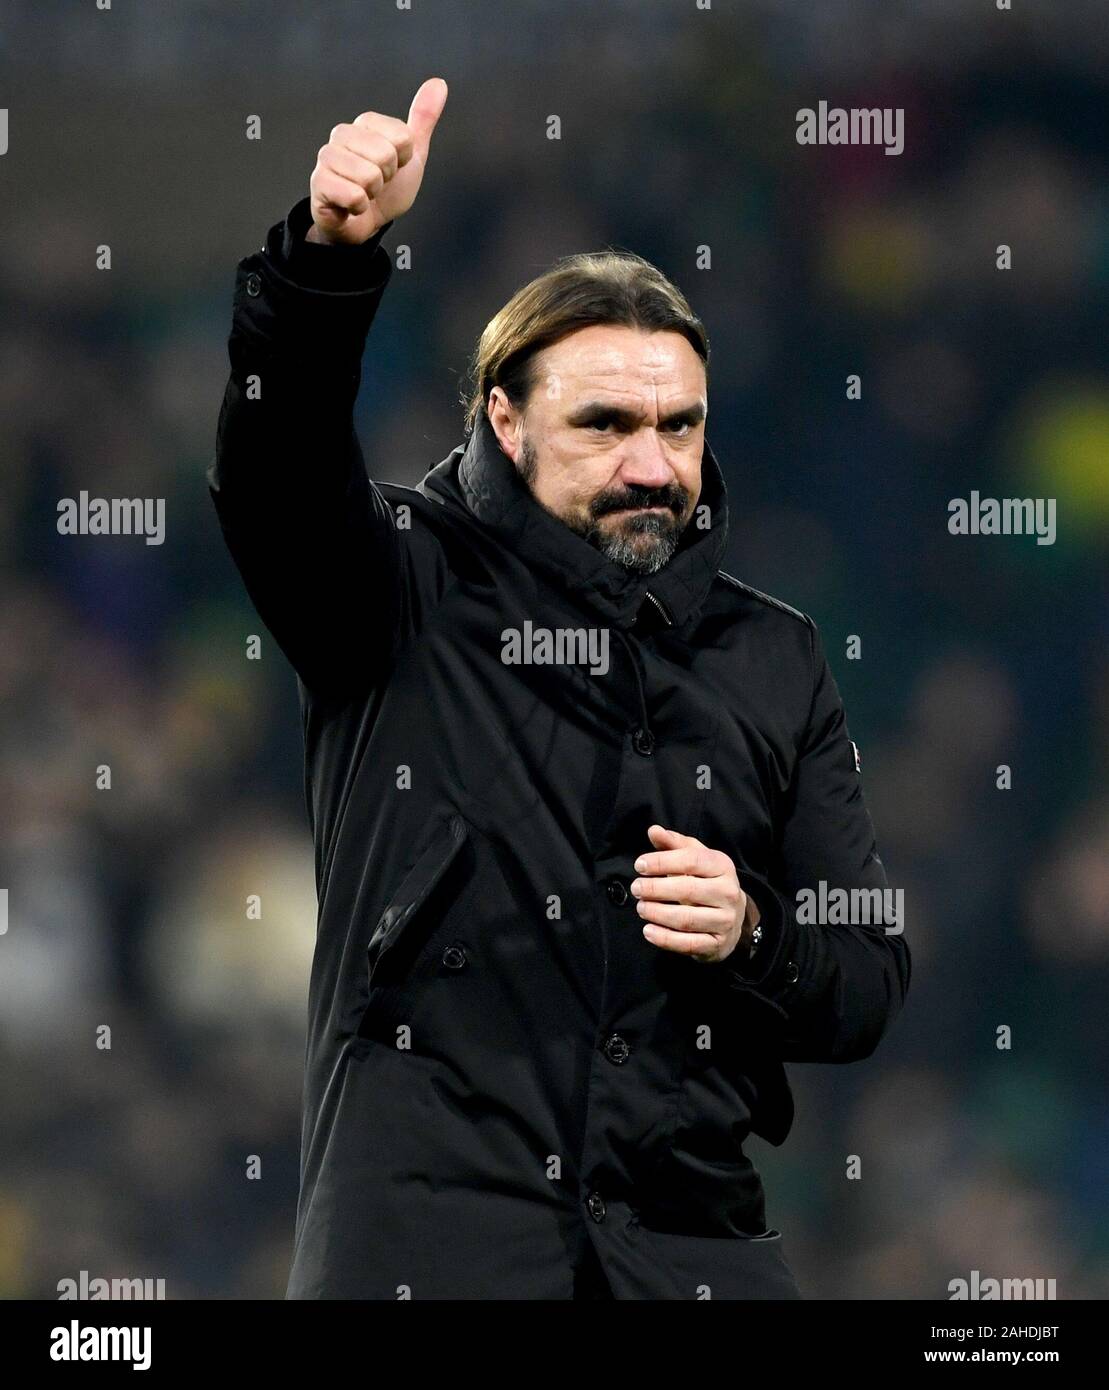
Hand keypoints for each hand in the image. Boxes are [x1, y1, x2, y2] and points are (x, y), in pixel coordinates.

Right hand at [307, 76, 447, 244]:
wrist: (367, 224)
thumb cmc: (387, 189)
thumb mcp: (412, 155)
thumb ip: (423, 119)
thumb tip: (439, 83)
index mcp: (365, 123)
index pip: (402, 137)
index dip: (404, 160)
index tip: (393, 168)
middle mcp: (342, 134)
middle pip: (385, 155)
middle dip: (387, 178)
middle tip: (378, 184)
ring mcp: (327, 158)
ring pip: (369, 176)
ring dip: (373, 194)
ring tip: (365, 194)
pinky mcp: (319, 183)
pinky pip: (354, 195)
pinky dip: (359, 208)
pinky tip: (352, 206)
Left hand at [631, 824, 759, 963]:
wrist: (732, 918)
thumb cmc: (706, 881)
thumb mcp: (694, 858)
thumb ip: (673, 844)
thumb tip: (653, 830)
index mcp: (722, 866)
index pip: (691, 860)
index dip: (662, 862)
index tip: (639, 865)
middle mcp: (728, 892)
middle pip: (688, 890)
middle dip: (656, 889)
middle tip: (636, 888)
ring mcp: (725, 920)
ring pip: (687, 919)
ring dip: (658, 914)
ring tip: (641, 908)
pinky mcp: (717, 944)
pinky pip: (688, 943)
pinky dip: (665, 939)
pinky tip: (648, 931)